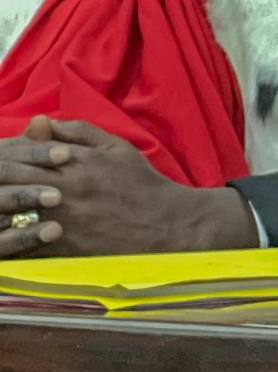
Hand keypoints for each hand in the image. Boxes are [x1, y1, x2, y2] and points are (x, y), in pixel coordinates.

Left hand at [0, 117, 254, 258]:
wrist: (168, 224)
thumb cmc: (142, 183)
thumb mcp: (116, 147)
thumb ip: (77, 131)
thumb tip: (40, 122)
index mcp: (73, 164)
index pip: (20, 157)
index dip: (2, 159)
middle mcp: (63, 192)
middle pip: (10, 185)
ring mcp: (61, 222)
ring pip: (11, 217)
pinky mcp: (64, 249)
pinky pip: (25, 246)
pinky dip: (10, 241)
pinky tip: (5, 237)